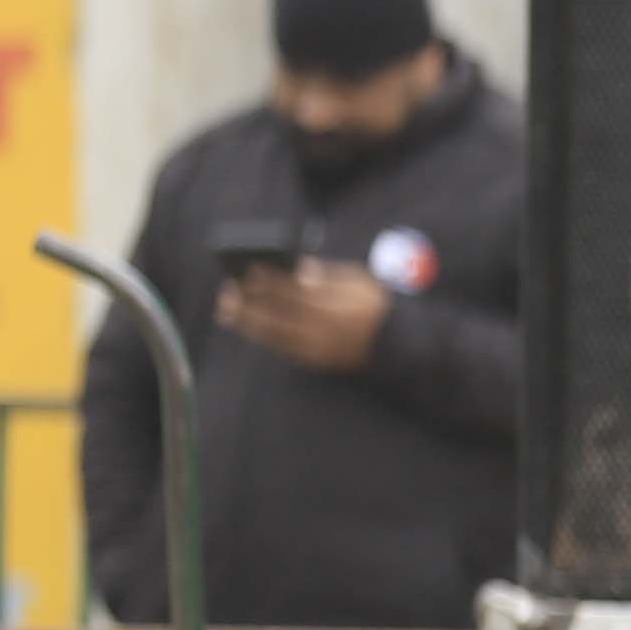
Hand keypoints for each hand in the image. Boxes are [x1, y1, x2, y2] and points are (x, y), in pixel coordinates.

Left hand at [215, 258, 391, 373]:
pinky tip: (251, 328)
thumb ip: (329, 274)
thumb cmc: (378, 305)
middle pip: (279, 314)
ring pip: (277, 335)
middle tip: (227, 292)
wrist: (402, 346)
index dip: (269, 281)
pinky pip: (286, 350)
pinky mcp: (320, 361)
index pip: (295, 290)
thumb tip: (298, 267)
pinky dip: (265, 338)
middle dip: (250, 303)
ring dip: (249, 323)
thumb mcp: (361, 281)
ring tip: (228, 311)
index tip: (248, 270)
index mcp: (337, 304)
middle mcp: (326, 329)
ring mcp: (322, 348)